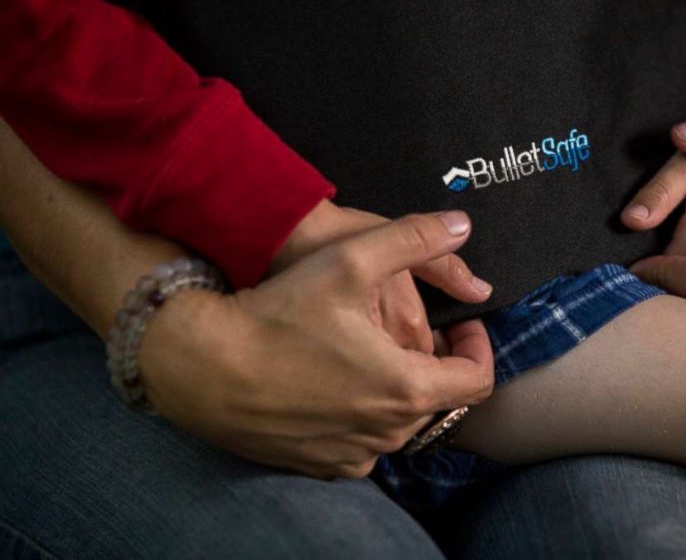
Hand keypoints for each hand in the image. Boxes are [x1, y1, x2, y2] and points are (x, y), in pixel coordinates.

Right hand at [139, 212, 494, 478]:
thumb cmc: (279, 313)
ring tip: (370, 350)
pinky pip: (362, 442)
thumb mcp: (351, 260)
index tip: (461, 324)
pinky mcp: (321, 466)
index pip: (477, 381)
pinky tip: (336, 381)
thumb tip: (462, 225)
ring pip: (399, 421)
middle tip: (410, 329)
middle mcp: (388, 432)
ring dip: (398, 388)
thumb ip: (415, 238)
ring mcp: (354, 455)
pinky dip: (363, 414)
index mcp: (408, 387)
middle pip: (437, 398)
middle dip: (434, 363)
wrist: (202, 367)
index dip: (478, 347)